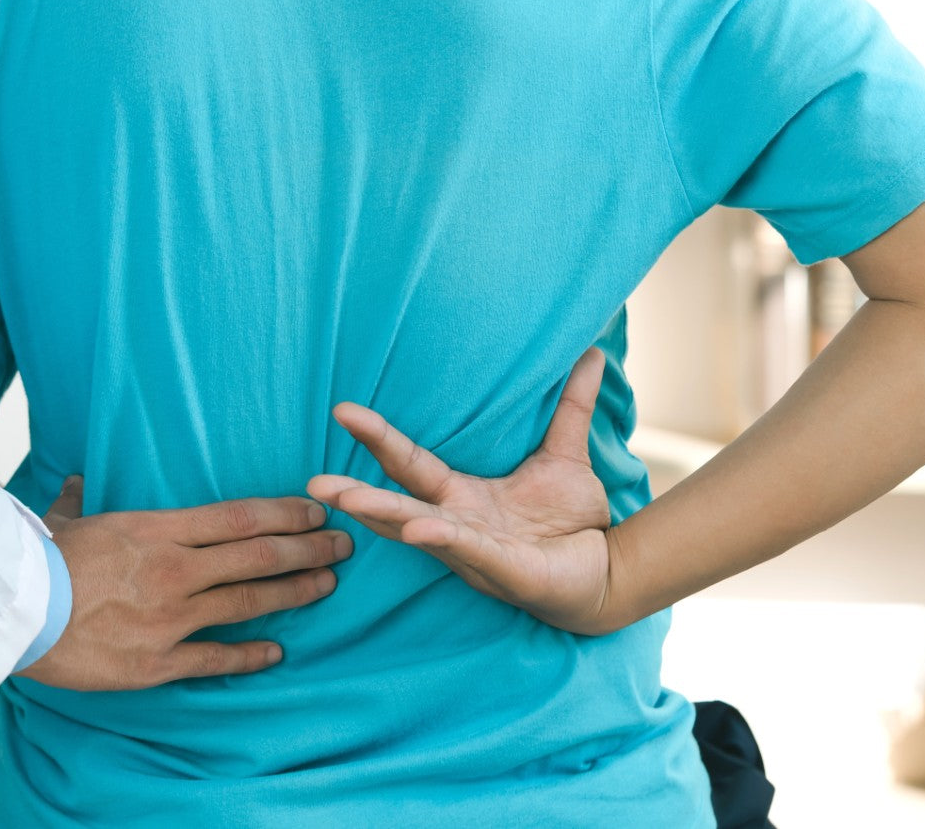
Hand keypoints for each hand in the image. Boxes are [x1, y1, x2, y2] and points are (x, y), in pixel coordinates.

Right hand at [19, 479, 351, 688]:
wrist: (15, 613)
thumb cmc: (38, 562)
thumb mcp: (63, 521)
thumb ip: (78, 501)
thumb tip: (75, 481)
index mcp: (159, 530)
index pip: (240, 517)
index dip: (285, 514)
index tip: (315, 510)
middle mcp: (176, 570)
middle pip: (258, 555)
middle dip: (308, 548)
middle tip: (344, 544)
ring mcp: (172, 617)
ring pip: (249, 600)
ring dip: (295, 591)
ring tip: (328, 585)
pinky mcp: (158, 660)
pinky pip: (216, 656)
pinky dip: (251, 655)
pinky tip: (278, 652)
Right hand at [307, 349, 621, 634]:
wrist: (611, 571)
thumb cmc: (573, 522)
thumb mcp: (566, 456)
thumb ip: (570, 407)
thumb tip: (592, 352)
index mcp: (461, 497)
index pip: (409, 463)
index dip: (377, 438)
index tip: (341, 409)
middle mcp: (457, 525)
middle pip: (398, 504)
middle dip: (357, 493)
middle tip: (314, 481)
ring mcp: (477, 553)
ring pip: (422, 533)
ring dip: (385, 516)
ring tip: (348, 499)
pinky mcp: (508, 572)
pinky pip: (473, 553)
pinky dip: (447, 540)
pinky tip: (422, 528)